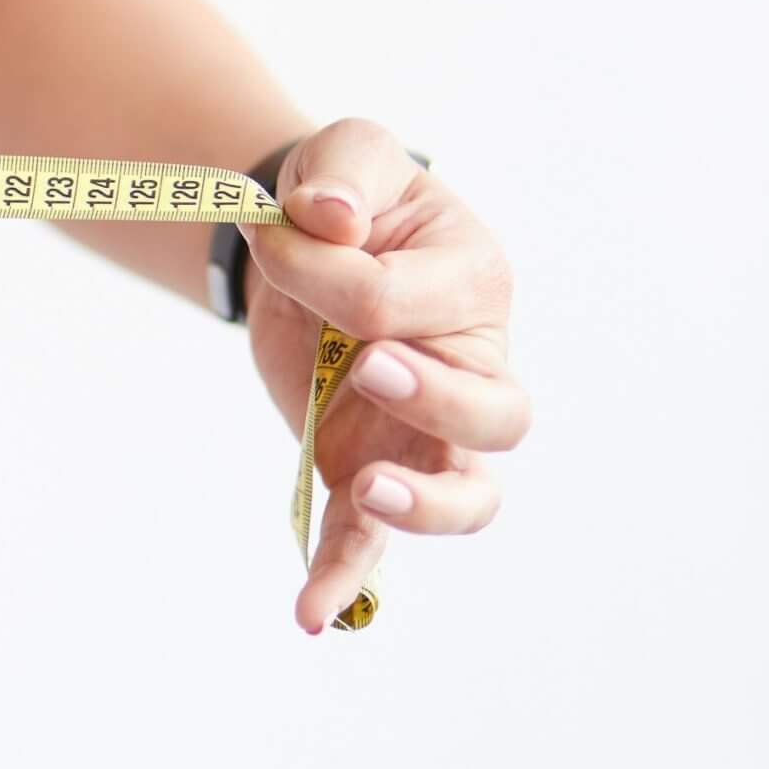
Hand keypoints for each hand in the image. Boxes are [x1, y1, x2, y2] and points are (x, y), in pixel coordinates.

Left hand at [239, 118, 529, 633]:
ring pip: (469, 492)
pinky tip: (311, 613)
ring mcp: (425, 429)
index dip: (320, 273)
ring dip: (424, 506)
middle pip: (496, 414)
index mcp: (472, 281)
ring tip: (365, 492)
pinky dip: (346, 575)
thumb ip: (339, 173)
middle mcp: (471, 363)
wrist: (311, 240)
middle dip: (434, 399)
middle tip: (366, 365)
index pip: (399, 300)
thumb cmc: (345, 195)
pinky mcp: (369, 464)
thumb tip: (327, 217)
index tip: (272, 237)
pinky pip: (371, 538)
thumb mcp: (345, 155)